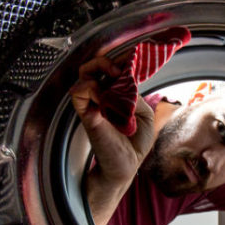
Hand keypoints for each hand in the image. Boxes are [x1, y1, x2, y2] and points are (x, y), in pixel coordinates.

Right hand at [69, 56, 154, 183]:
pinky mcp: (86, 114)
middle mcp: (102, 97)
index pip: (109, 69)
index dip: (117, 60)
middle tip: (118, 70)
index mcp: (116, 96)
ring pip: (84, 74)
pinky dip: (92, 88)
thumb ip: (134, 96)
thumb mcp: (144, 114)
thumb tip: (123, 84)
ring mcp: (92, 105)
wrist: (127, 165)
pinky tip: (105, 99)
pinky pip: (80, 91)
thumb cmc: (135, 142)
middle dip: (105, 61)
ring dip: (100, 70)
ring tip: (114, 79)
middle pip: (93, 67)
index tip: (129, 59)